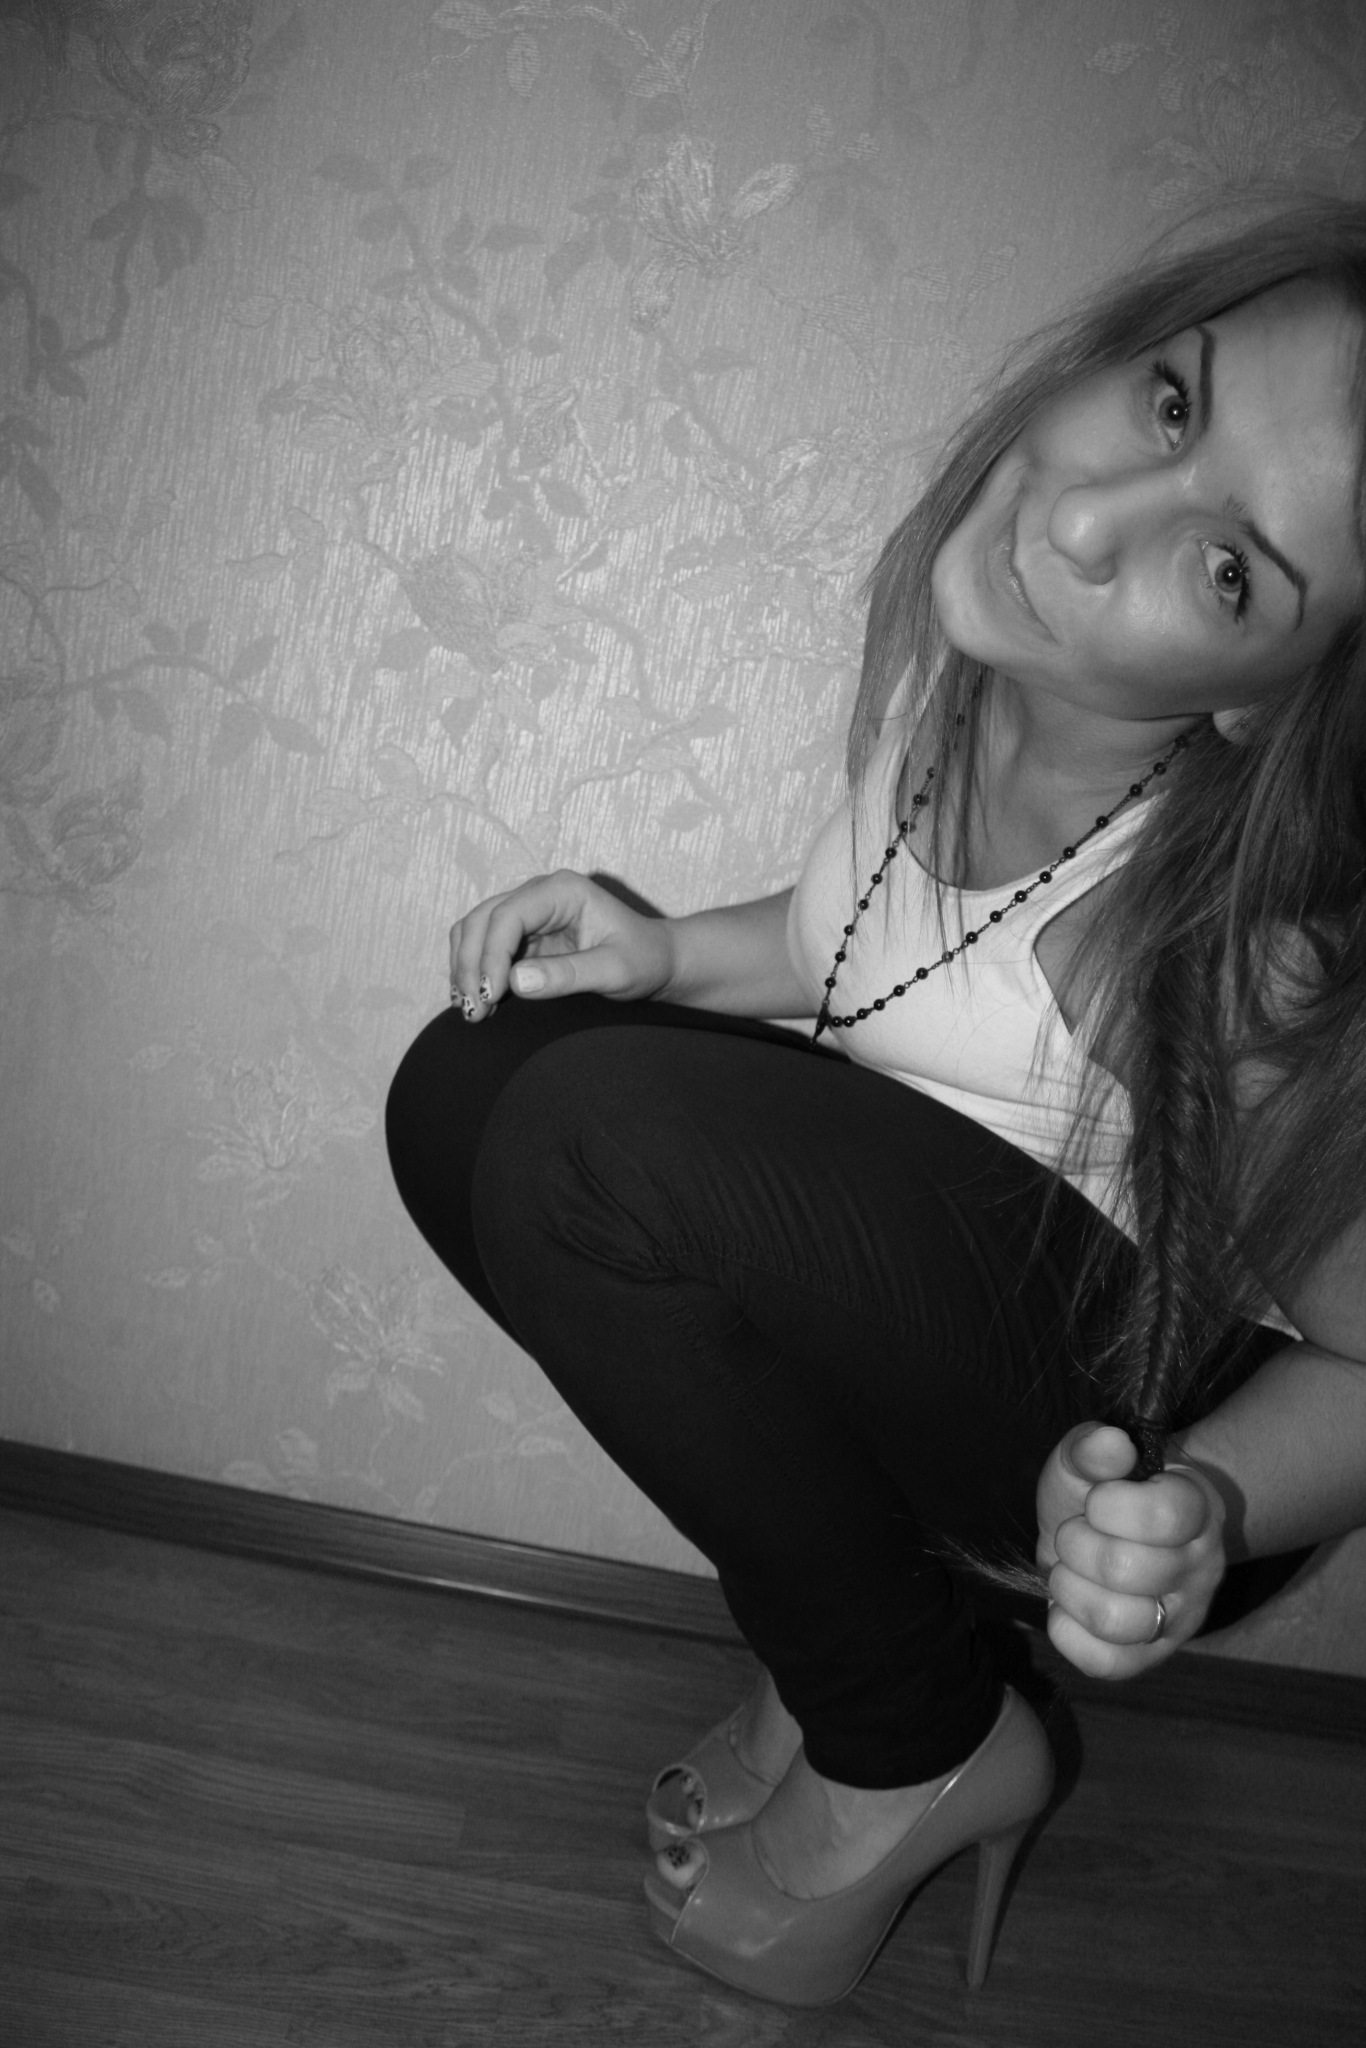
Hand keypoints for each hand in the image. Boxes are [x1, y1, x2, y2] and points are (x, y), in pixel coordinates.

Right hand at [449, 869, 675, 1018]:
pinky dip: (473, 972)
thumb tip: (515, 981)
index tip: (490, 996)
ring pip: (474, 931)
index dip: (491, 956)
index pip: (508, 916)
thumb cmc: (644, 960)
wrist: (656, 962)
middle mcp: (539, 894)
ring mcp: (528, 913)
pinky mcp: (522, 935)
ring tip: (471, 1010)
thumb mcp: (615, 972)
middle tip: (473, 1010)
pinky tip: (474, 1002)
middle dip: (470, 965)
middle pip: (481, 920)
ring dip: (465, 968)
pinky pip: (483, 947)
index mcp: (562, 890)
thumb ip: (569, 975)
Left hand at [1035, 1422, 1226, 1678]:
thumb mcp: (1087, 1459)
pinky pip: (1107, 1664)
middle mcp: (1202, 1567)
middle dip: (1076, 1546)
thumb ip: (1092, 1447)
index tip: (1095, 1501)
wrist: (1102, 1535)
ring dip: (1070, 1590)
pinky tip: (1064, 1606)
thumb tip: (1109, 1442)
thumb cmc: (1097, 1492)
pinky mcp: (1152, 1656)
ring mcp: (1182, 1618)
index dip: (1110, 1507)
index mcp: (1196, 1509)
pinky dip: (1069, 1633)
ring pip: (1119, 1621)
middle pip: (1130, 1570)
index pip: (1165, 1515)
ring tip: (1067, 1571)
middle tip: (1072, 1534)